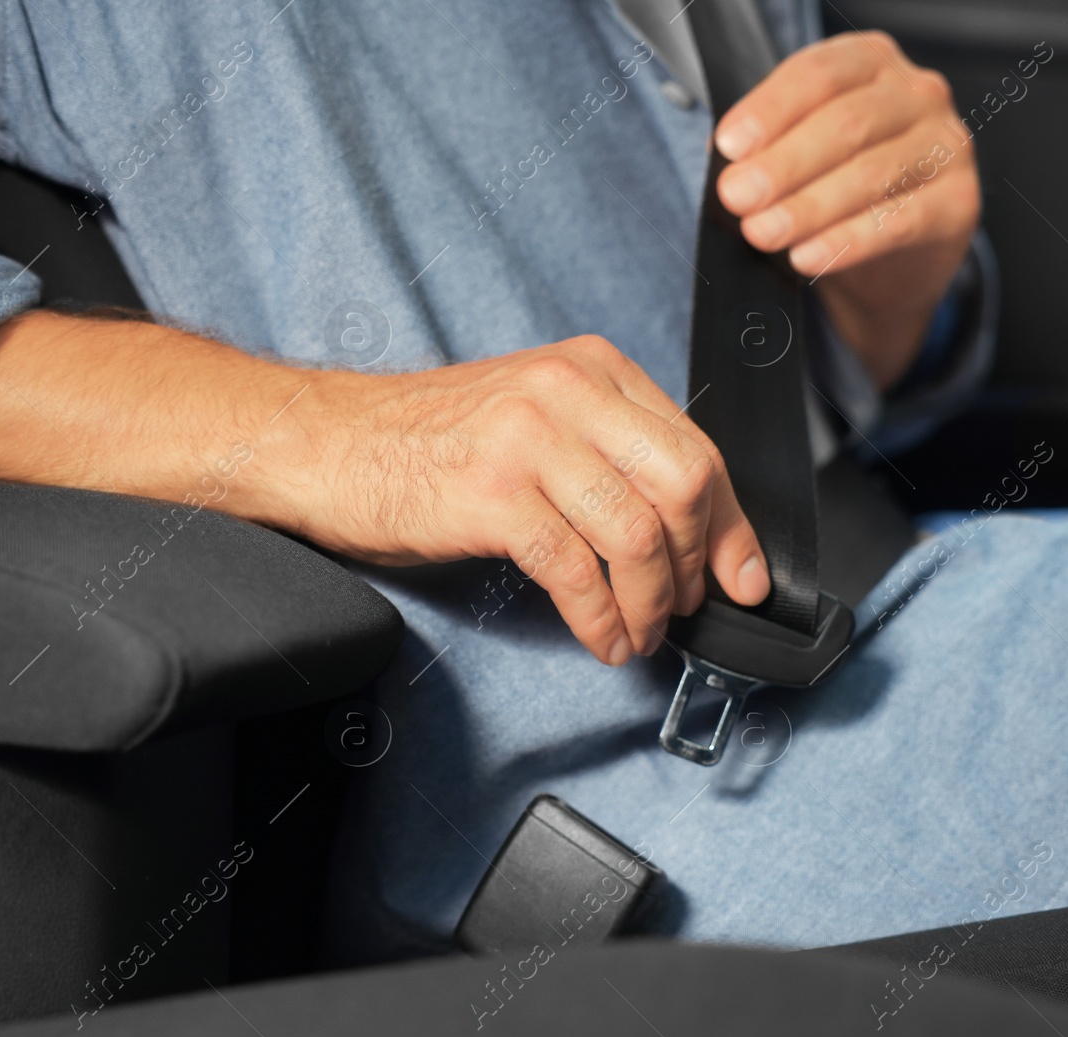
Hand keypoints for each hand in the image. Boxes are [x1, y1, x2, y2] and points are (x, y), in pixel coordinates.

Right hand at [0, 316, 770, 667]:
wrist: (324, 443)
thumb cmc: (425, 441)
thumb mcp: (532, 420)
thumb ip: (607, 454)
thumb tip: (682, 530)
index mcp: (591, 369)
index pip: (696, 448)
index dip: (730, 525)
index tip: (742, 577)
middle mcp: (568, 392)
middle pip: (684, 486)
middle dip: (699, 565)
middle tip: (690, 609)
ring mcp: (529, 438)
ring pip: (638, 534)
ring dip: (651, 602)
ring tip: (638, 632)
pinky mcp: (493, 492)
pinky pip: (579, 569)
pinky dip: (602, 617)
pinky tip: (600, 637)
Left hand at [712, 31, 979, 384]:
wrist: (894, 259)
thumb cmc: (840, 189)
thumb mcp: (804, 154)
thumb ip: (770, 148)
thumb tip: (729, 167)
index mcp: (871, 62)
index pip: (818, 75)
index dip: (770, 110)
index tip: (729, 146)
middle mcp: (917, 93)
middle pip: (845, 123)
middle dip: (783, 164)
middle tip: (737, 196)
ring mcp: (946, 145)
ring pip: (871, 173)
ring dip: (808, 207)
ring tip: (762, 232)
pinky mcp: (960, 202)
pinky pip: (899, 221)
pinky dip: (847, 241)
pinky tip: (808, 257)